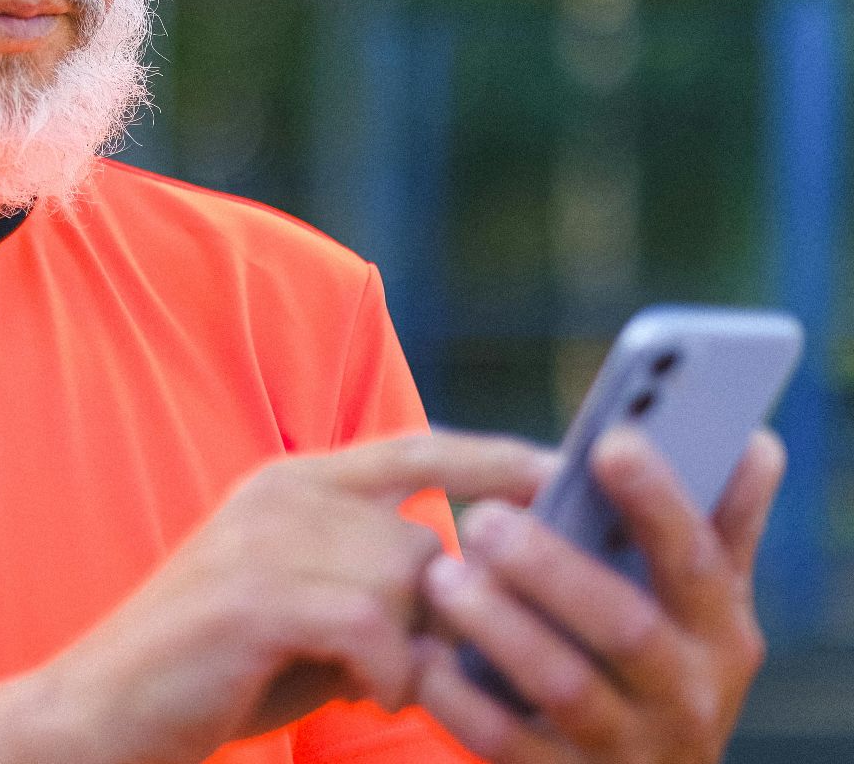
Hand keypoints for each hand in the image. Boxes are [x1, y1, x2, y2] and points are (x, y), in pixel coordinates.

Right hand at [40, 432, 554, 763]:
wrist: (103, 709)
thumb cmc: (220, 668)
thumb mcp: (307, 605)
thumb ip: (379, 581)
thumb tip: (484, 594)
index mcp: (294, 480)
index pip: (419, 446)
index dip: (498, 460)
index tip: (568, 476)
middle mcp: (282, 493)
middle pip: (424, 536)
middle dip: (447, 611)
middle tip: (429, 666)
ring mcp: (265, 538)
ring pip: (406, 581)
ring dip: (412, 648)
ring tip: (376, 682)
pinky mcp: (256, 596)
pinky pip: (374, 627)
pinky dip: (387, 671)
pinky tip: (362, 690)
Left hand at [414, 427, 785, 762]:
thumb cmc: (664, 664)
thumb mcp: (703, 608)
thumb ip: (720, 527)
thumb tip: (753, 442)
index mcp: (719, 634)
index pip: (697, 561)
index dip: (659, 502)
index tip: (610, 443)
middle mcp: (686, 696)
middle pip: (625, 627)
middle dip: (553, 568)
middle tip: (483, 517)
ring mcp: (626, 747)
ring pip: (563, 686)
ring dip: (499, 626)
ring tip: (441, 574)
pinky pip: (505, 743)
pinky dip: (459, 699)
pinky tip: (423, 656)